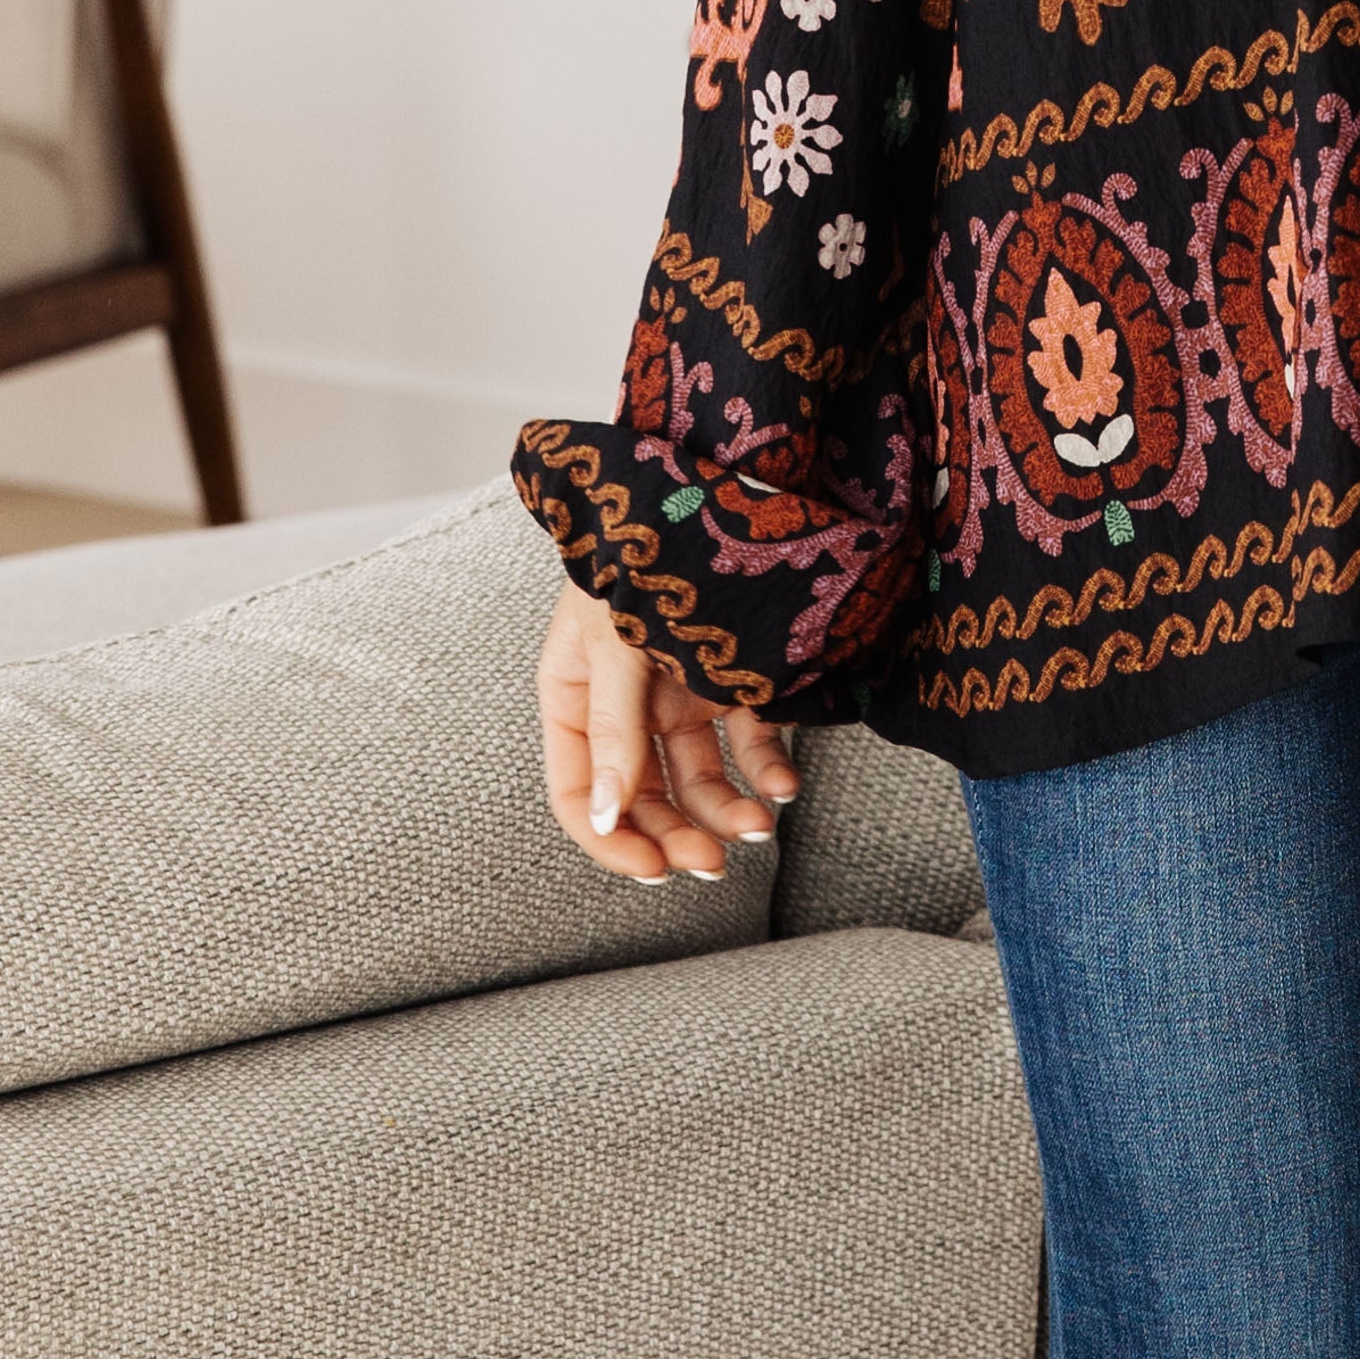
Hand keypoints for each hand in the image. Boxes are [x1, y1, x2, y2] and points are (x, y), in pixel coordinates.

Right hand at [537, 585, 797, 883]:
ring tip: (761, 825)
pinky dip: (766, 769)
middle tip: (716, 864)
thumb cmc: (639, 557)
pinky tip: (786, 786)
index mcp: (573, 697)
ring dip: (725, 810)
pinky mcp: (730, 682)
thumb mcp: (616, 643)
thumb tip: (606, 818)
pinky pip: (746, 742)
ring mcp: (676, 696)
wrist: (713, 488)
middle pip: (643, 797)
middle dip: (677, 834)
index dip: (611, 840)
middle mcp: (623, 706)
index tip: (655, 870)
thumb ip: (616, 730)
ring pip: (697, 780)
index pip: (578, 793)